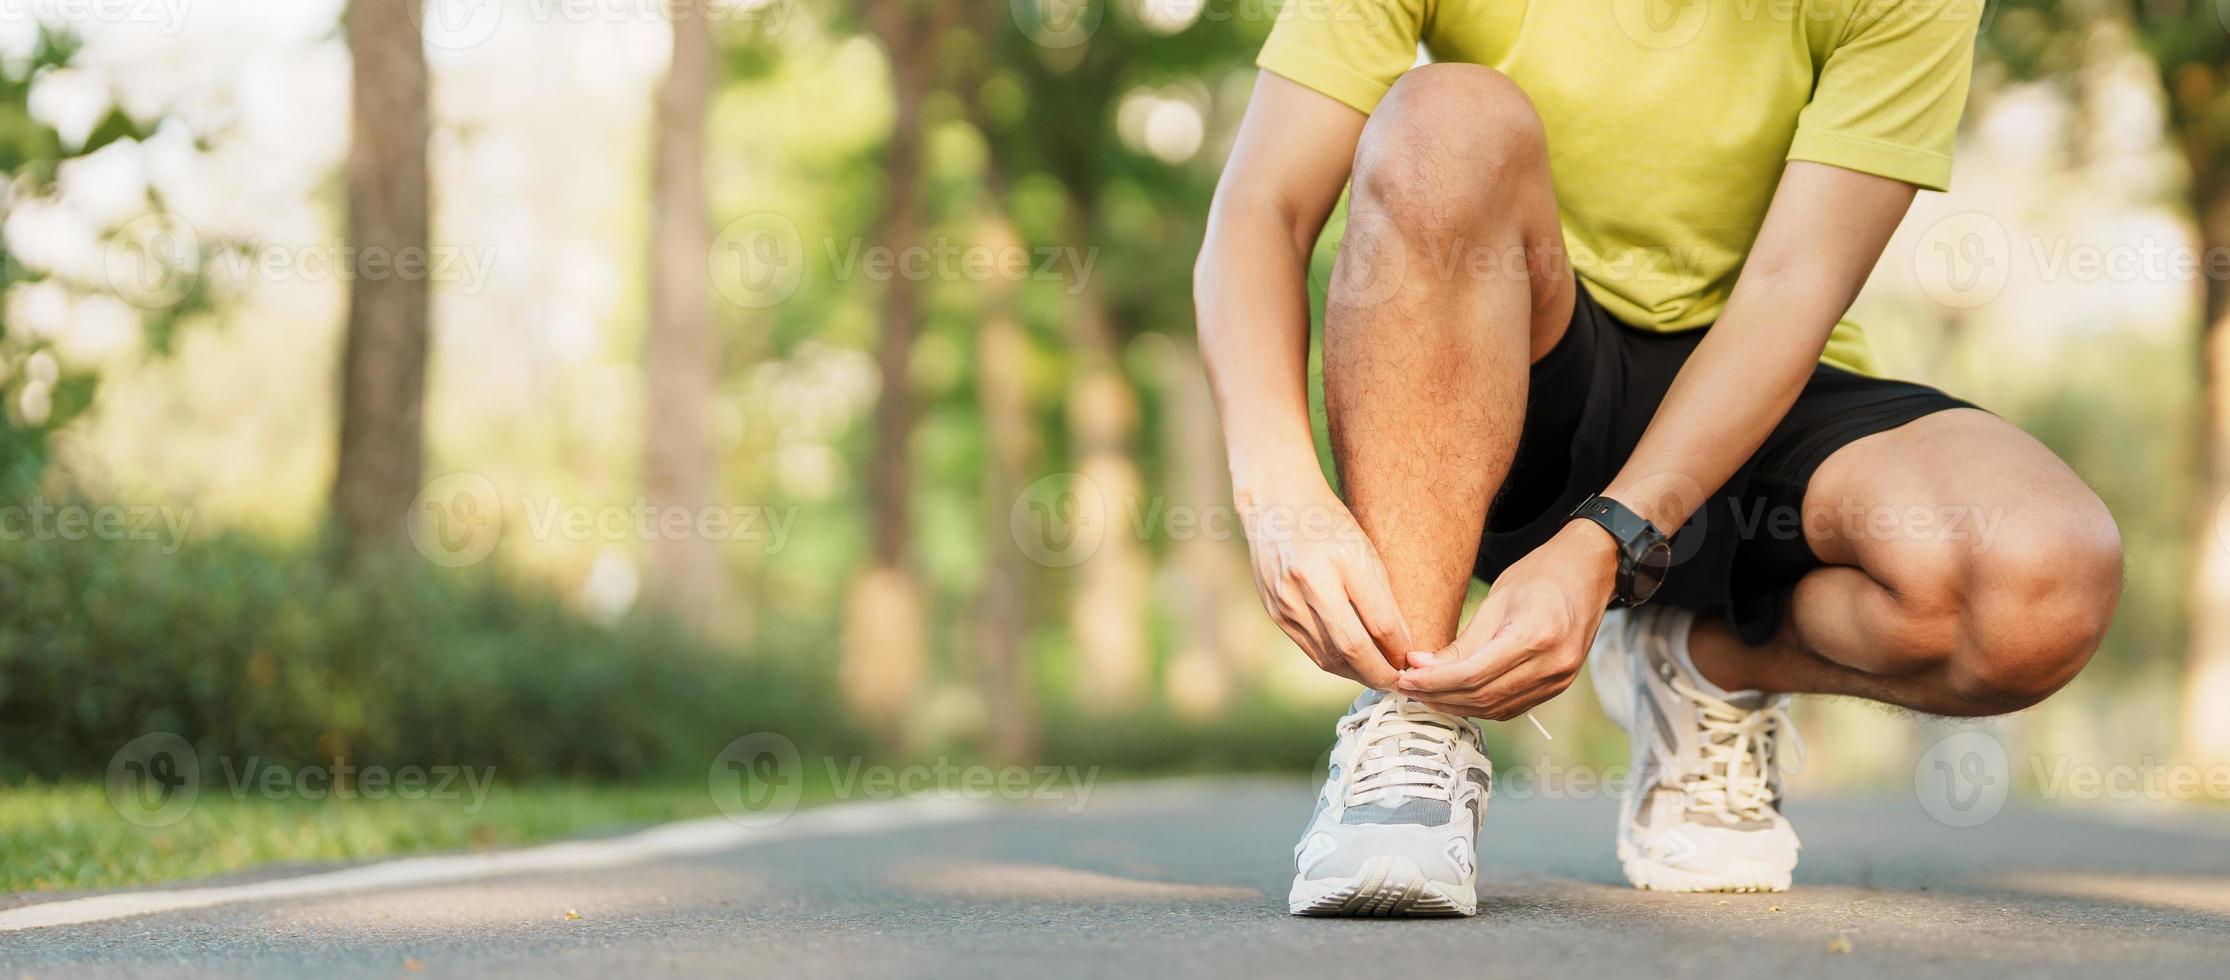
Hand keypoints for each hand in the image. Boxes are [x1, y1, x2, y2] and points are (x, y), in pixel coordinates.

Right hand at [1237, 476, 1413, 688]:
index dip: (1400, 650)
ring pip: (1329, 657)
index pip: (1380, 622)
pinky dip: (1335, 663)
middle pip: (1353, 648)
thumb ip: (1382, 599)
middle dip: (1381, 674)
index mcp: (1341, 561)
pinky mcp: (1275, 613)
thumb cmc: (1330, 525)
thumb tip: (1402, 646)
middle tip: (1401, 684)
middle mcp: (1310, 584)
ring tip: (1379, 677)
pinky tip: (1351, 665)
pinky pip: (1311, 650)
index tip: (1414, 663)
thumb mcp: (1364, 551)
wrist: (1276, 507)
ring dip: (1358, 674)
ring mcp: (1287, 601)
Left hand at [1395, 521, 1618, 718]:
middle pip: (1482, 697)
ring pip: (1495, 708)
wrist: (1589, 573)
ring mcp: (1559, 680)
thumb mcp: (1498, 599)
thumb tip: (1422, 668)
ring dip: (1455, 706)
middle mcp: (1552, 665)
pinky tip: (1455, 697)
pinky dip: (1479, 706)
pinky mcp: (1558, 686)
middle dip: (1439, 697)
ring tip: (1424, 694)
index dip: (1434, 682)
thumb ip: (1464, 641)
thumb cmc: (1541, 575)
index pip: (1472, 674)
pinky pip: (1512, 707)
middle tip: (1406, 688)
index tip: (1405, 677)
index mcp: (1535, 636)